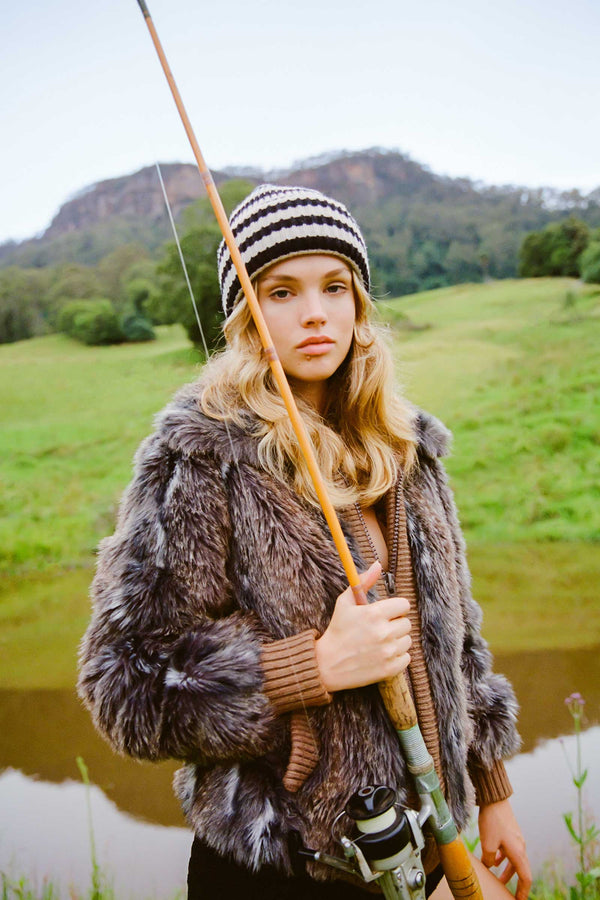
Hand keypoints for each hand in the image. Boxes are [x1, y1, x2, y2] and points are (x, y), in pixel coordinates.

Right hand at [315, 562, 411, 692]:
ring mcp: (387, 652)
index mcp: (374, 613)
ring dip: (396, 641)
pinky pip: (406, 658)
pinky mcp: (389, 669)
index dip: (395, 608)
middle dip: (394, 624)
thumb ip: (363, 581)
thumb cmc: (337, 630)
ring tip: (379, 643)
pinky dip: (397, 657)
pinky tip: (382, 655)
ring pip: (407, 640)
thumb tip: (378, 564)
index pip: (404, 605)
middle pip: (406, 623)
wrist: (327, 664)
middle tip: (379, 629)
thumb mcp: (345, 602)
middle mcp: (383, 632)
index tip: (386, 613)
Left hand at [479, 798, 530, 899]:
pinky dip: (504, 859)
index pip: (525, 877)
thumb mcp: (487, 843)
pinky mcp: (511, 833)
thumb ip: (488, 859)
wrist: (494, 799)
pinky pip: (510, 851)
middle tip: (512, 895)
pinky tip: (494, 860)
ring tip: (499, 879)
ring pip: (515, 860)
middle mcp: (520, 847)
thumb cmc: (492, 821)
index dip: (523, 891)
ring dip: (508, 871)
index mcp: (518, 852)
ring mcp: (516, 839)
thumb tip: (489, 866)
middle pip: (522, 870)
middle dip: (517, 884)